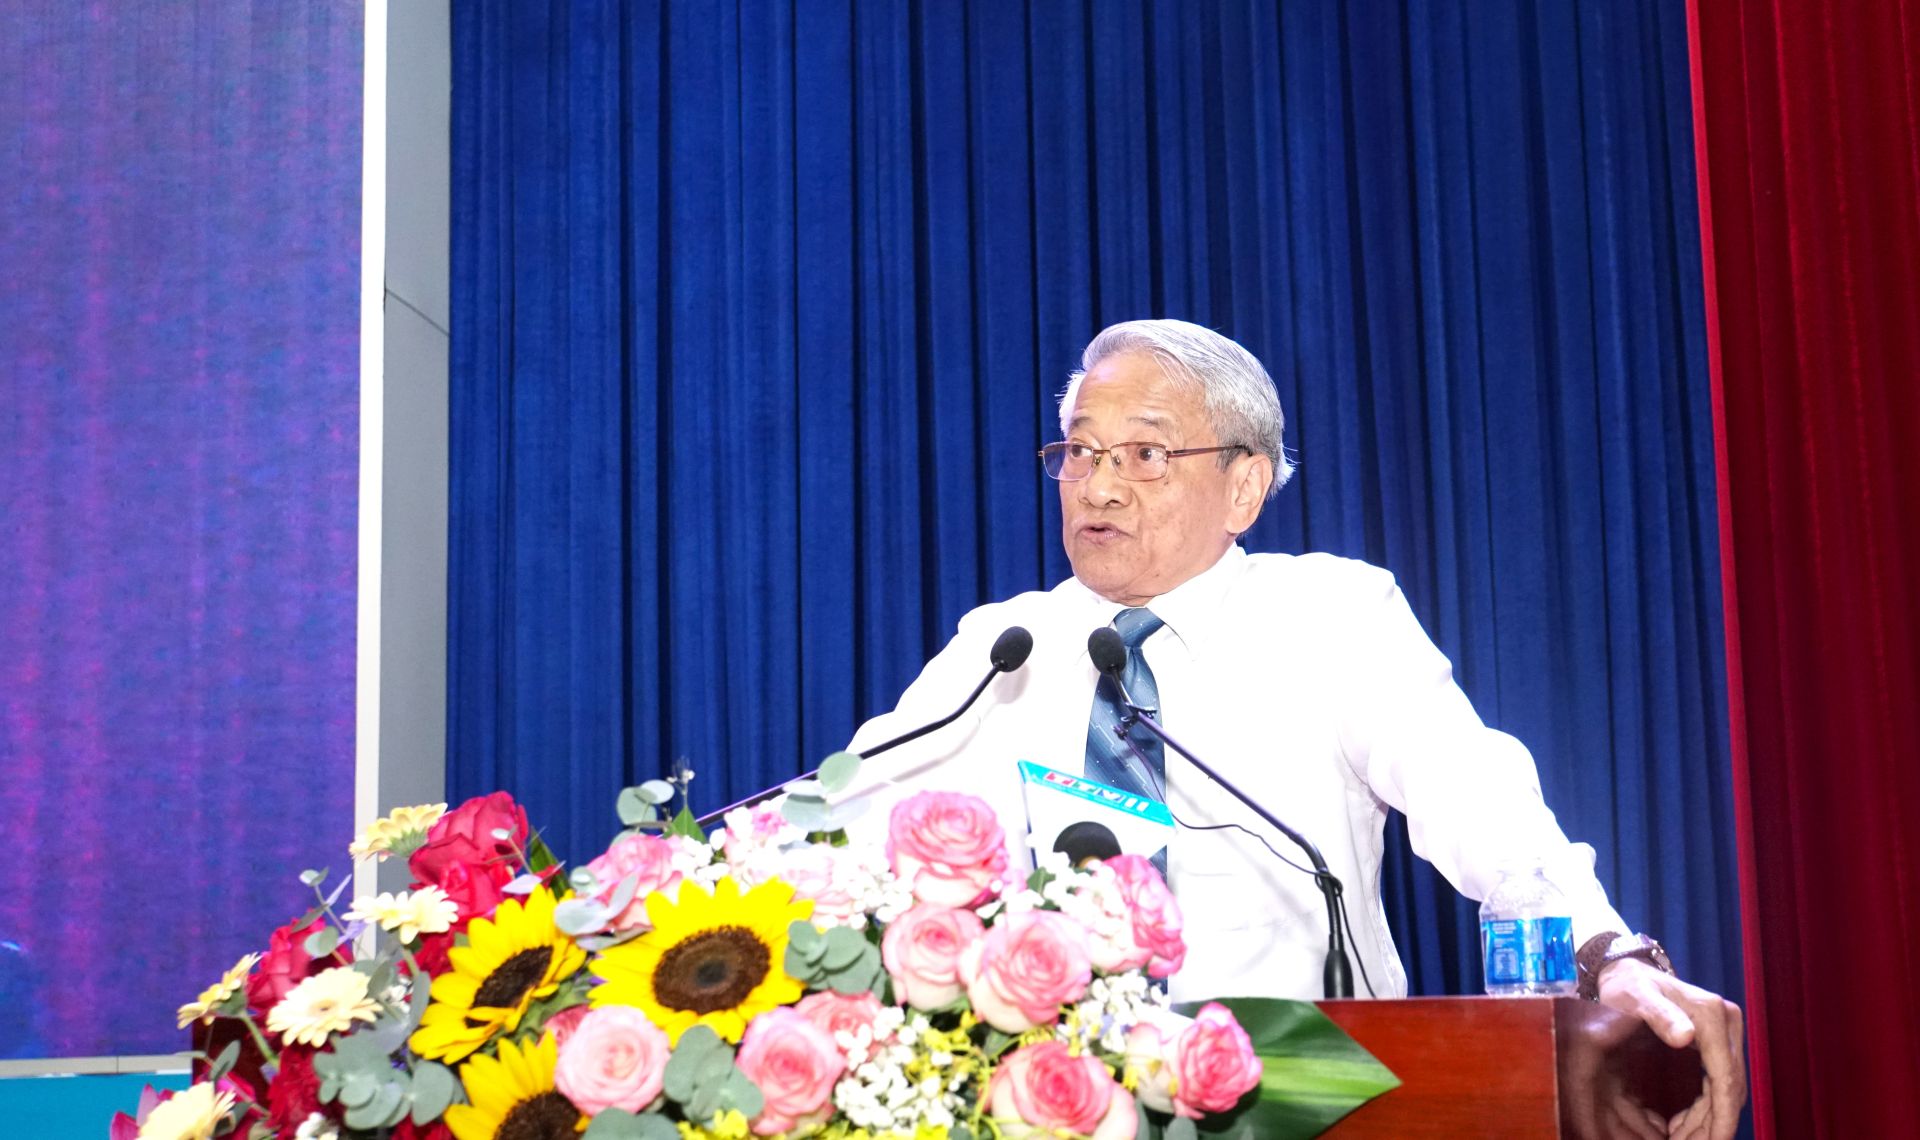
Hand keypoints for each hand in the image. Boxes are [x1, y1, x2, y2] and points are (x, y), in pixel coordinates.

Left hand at [1596, 958, 1746, 1138]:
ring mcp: (1725, 1032)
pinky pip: (1718, 1081)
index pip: (1726, 1078)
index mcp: (1712, 1016)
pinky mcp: (1718, 1039)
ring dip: (1709, 1120)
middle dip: (1713, 1125)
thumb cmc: (1626, 985)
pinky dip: (1705, 1106)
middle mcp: (1726, 1023)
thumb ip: (1659, 1014)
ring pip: (1727, 1088)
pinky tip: (1683, 1123)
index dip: (1722, 1117)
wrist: (1626, 971)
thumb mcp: (1635, 997)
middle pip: (1731, 1087)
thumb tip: (1686, 1037)